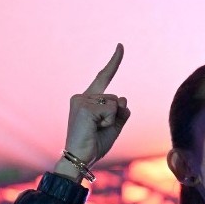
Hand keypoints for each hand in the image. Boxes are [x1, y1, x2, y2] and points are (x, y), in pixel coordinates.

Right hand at [59, 43, 131, 176]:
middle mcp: (81, 96)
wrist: (80, 158)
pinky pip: (111, 110)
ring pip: (115, 103)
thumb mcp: (114, 127)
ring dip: (112, 119)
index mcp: (87, 100)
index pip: (103, 77)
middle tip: (100, 129)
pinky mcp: (84, 106)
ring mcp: (81, 100)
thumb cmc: (95, 144)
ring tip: (97, 129)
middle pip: (115, 98)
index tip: (121, 45)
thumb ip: (120, 112)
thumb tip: (123, 97)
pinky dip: (109, 121)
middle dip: (116, 116)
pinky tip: (95, 128)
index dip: (114, 62)